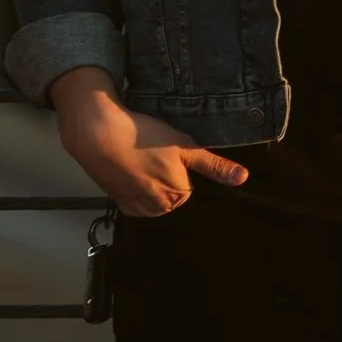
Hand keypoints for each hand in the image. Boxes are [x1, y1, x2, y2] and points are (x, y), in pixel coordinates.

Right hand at [49, 67, 247, 216]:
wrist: (99, 134)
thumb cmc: (144, 137)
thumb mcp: (185, 146)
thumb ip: (214, 165)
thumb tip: (243, 178)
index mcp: (177, 195)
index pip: (189, 187)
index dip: (181, 167)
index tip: (169, 152)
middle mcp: (157, 206)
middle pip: (172, 196)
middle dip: (167, 178)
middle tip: (155, 153)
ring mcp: (135, 204)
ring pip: (153, 202)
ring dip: (151, 186)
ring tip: (143, 162)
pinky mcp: (117, 199)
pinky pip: (134, 203)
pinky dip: (135, 191)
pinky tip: (131, 173)